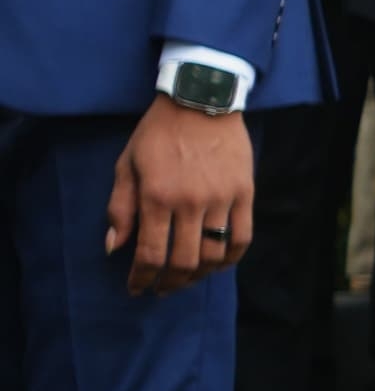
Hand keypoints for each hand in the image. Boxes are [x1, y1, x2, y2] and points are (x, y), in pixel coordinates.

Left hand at [106, 99, 254, 295]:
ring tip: (187, 279)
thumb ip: (120, 207)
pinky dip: (230, 259)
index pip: (150, 252)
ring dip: (199, 275)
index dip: (142, 278)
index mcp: (156, 196)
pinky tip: (218, 264)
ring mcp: (221, 200)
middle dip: (170, 282)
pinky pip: (242, 238)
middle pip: (184, 261)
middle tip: (161, 288)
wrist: (200, 102)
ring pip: (214, 255)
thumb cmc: (157, 133)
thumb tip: (114, 247)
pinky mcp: (244, 195)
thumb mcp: (127, 165)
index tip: (136, 289)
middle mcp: (190, 203)